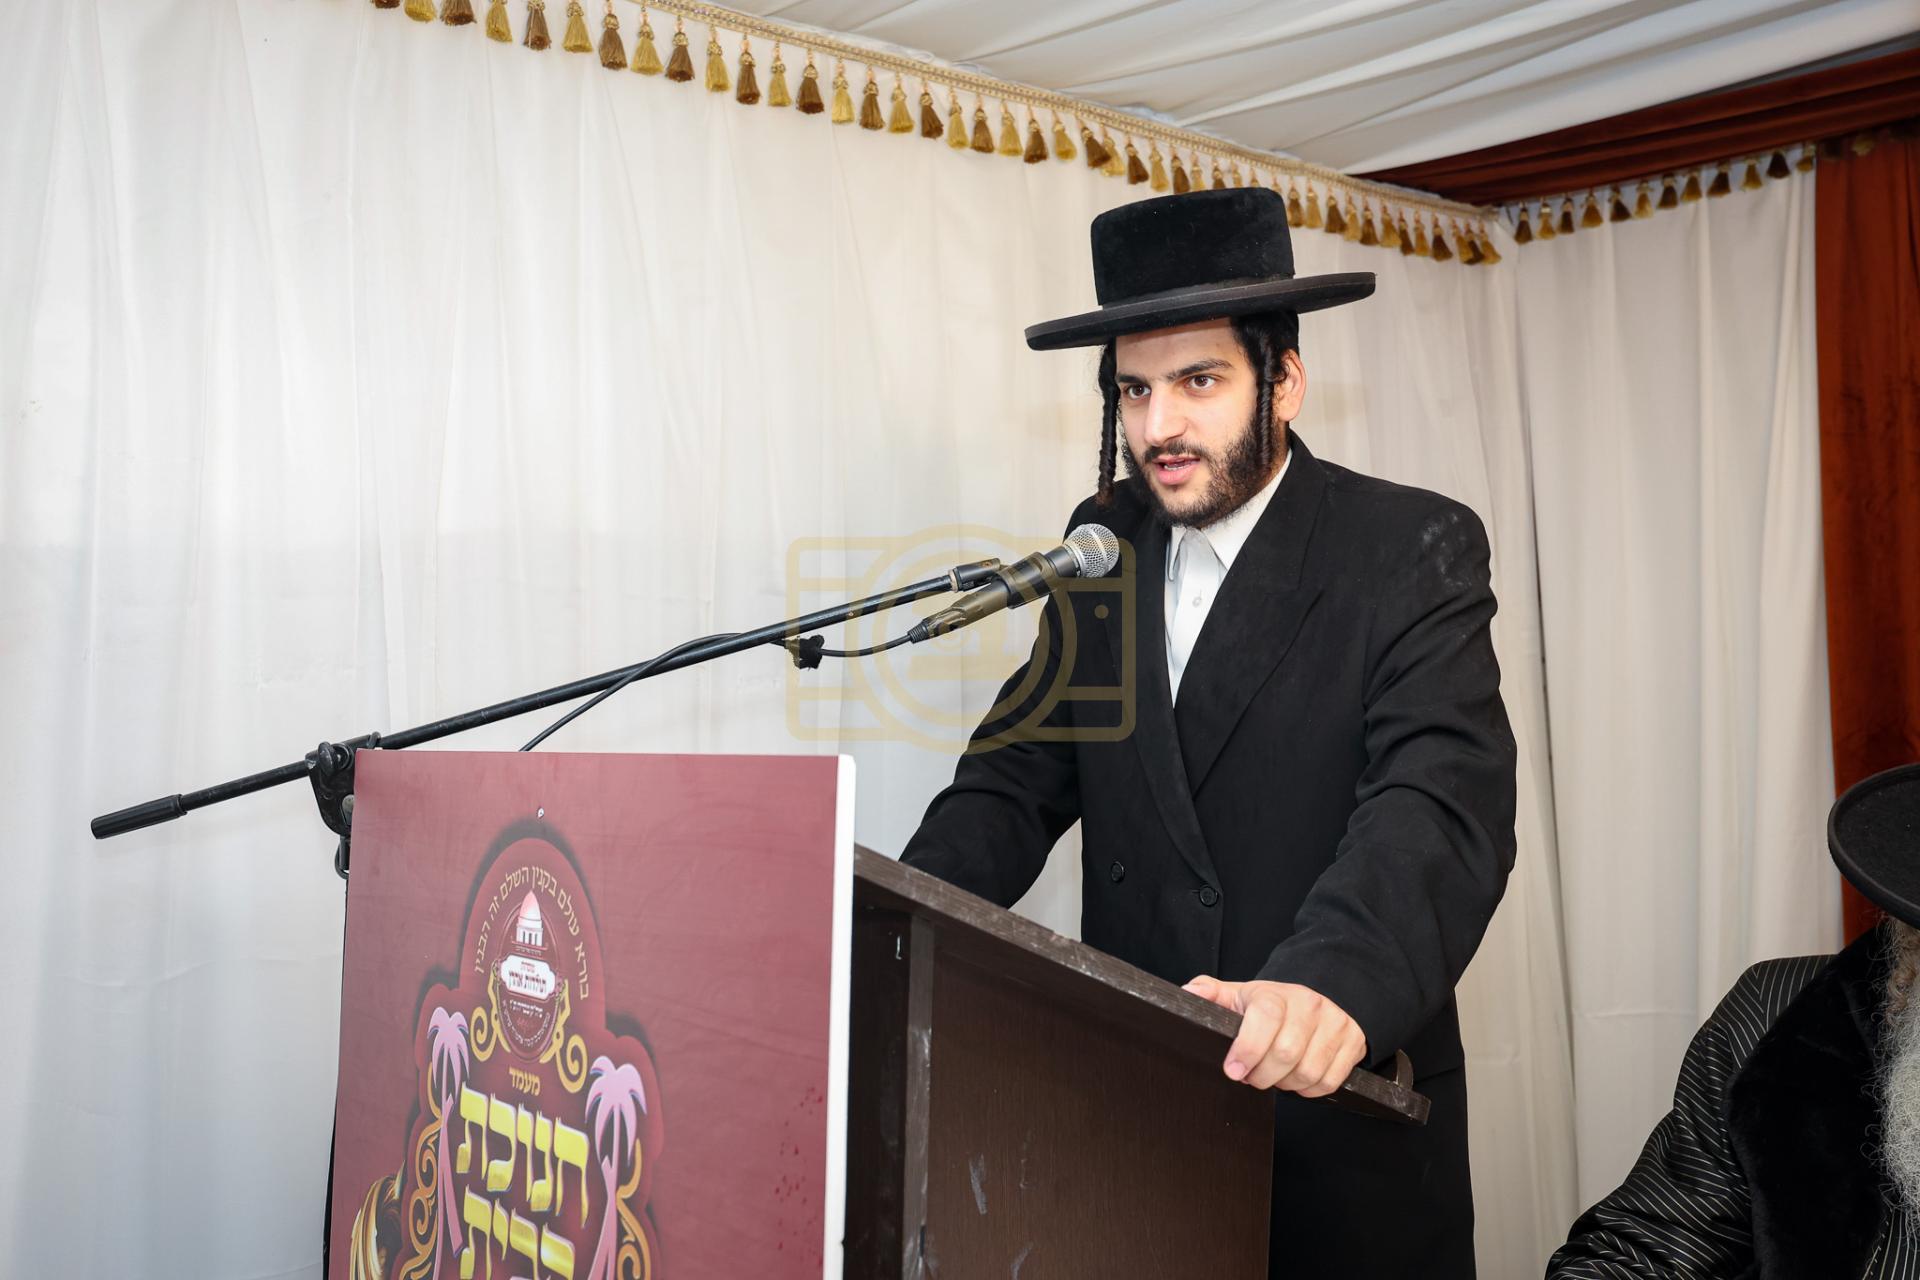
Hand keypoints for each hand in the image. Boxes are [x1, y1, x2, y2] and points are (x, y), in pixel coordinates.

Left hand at [1181, 976, 1366, 1097]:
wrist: (1321, 998)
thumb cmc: (1275, 1004)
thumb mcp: (1242, 995)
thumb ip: (1212, 994)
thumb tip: (1187, 993)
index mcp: (1278, 994)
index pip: (1266, 1017)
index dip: (1248, 1048)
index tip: (1233, 1069)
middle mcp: (1310, 1006)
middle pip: (1287, 1052)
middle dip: (1262, 1075)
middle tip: (1250, 1077)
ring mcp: (1335, 1024)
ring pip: (1309, 1071)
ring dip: (1286, 1084)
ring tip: (1274, 1076)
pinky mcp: (1353, 1044)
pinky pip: (1329, 1080)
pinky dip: (1310, 1089)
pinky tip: (1297, 1079)